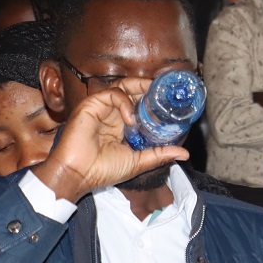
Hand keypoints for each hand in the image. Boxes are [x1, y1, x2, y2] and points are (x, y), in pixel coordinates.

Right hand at [32, 79, 189, 203]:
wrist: (77, 176)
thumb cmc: (102, 171)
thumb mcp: (138, 161)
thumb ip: (160, 154)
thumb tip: (185, 154)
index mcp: (121, 124)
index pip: (139, 102)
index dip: (153, 98)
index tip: (170, 99)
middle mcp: (111, 114)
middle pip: (132, 89)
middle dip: (149, 87)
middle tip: (164, 91)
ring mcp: (101, 109)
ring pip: (122, 86)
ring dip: (139, 87)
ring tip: (152, 97)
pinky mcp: (89, 106)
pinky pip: (111, 94)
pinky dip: (124, 102)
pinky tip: (130, 119)